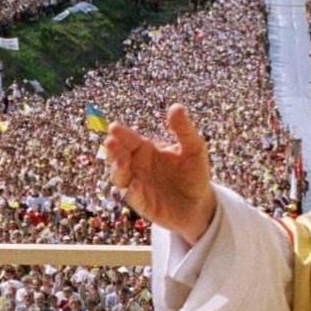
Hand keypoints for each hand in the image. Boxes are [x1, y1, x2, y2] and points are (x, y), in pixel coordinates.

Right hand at [102, 104, 215, 242]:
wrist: (200, 204)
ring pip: (120, 176)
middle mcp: (136, 165)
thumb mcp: (193, 148)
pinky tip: (135, 185)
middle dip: (113, 150)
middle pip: (118, 156)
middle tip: (110, 142)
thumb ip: (183, 130)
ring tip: (121, 161)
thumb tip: (176, 107)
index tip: (114, 127)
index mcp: (145, 149)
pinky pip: (132, 197)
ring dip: (118, 169)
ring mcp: (136, 184)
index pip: (129, 139)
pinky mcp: (141, 203)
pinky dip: (132, 191)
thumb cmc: (194, 172)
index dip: (121, 133)